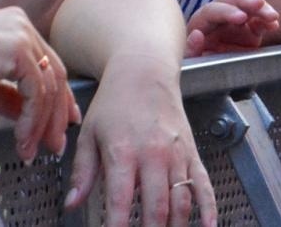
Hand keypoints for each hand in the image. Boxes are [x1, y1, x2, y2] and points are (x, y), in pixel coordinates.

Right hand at [0, 7, 78, 161]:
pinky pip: (35, 93)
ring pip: (48, 86)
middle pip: (54, 74)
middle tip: (54, 143)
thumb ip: (8, 96)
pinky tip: (22, 138)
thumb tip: (29, 117)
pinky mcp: (16, 50)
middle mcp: (20, 24)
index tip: (65, 121)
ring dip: (42, 125)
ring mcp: (20, 34)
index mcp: (14, 25)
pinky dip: (32, 121)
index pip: (49, 63)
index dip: (60, 96)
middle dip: (56, 115)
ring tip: (31, 148)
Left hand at [66, 53, 216, 226]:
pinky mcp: (192, 152)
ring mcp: (177, 154)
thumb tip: (72, 204)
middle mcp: (154, 155)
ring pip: (181, 201)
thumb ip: (82, 172)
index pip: (120, 202)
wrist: (145, 70)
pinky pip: (204, 185)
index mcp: (123, 152)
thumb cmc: (114, 102)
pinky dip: (208, 209)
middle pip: (156, 208)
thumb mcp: (90, 133)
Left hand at [185, 0, 280, 56]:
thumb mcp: (190, 61)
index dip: (227, 12)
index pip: (213, 10)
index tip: (242, 18)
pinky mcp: (249, 29)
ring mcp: (235, 21)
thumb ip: (190, 50)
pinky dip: (267, 21)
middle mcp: (218, 16)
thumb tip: (197, 35)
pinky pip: (259, 21)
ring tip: (273, 17)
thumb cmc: (195, 64)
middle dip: (246, 0)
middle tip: (260, 4)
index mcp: (201, 22)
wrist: (206, 73)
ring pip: (247, 6)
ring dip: (261, 8)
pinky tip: (274, 25)